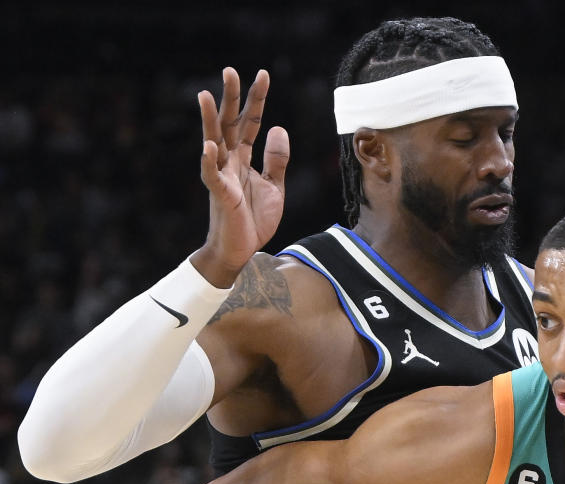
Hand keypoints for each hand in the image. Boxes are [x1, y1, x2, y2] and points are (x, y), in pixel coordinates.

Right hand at [193, 67, 289, 284]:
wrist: (242, 252)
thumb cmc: (253, 221)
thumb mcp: (274, 187)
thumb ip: (276, 160)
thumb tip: (278, 128)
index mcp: (243, 159)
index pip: (250, 123)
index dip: (256, 100)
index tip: (263, 74)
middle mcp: (230, 162)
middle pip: (229, 124)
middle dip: (231, 98)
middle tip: (230, 70)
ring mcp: (222, 177)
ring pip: (214, 143)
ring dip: (209, 120)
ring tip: (204, 95)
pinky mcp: (221, 196)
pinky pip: (212, 176)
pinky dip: (209, 162)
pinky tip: (209, 147)